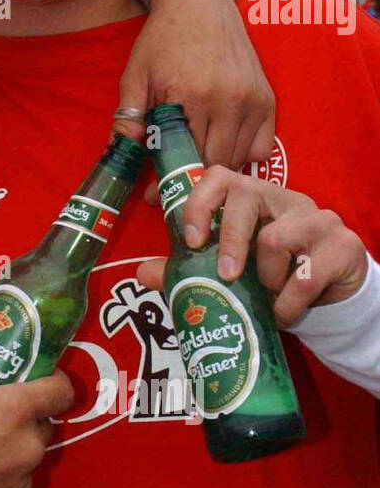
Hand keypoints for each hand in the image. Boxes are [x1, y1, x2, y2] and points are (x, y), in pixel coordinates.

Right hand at [0, 327, 72, 487]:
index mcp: (14, 411)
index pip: (62, 390)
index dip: (54, 378)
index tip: (35, 375)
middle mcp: (26, 447)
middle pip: (45, 422)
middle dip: (27, 412)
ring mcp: (18, 480)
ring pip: (29, 453)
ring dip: (13, 443)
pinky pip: (14, 480)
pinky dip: (1, 471)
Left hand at [119, 0, 275, 172]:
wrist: (201, 3)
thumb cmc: (164, 38)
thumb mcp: (136, 75)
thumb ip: (127, 116)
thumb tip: (117, 153)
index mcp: (193, 96)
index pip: (186, 158)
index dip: (170, 182)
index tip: (155, 195)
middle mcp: (230, 101)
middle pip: (216, 164)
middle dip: (193, 181)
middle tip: (173, 187)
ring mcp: (253, 101)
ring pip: (241, 160)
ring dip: (218, 170)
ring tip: (194, 169)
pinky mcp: (267, 99)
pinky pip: (262, 147)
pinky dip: (243, 156)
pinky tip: (221, 150)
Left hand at [136, 167, 367, 326]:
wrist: (331, 299)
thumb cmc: (274, 277)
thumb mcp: (231, 272)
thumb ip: (188, 271)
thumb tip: (142, 273)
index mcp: (253, 198)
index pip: (220, 176)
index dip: (200, 202)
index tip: (192, 240)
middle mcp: (284, 199)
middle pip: (247, 195)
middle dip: (231, 239)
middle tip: (227, 275)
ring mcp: (318, 219)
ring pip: (276, 237)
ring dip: (266, 279)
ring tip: (268, 297)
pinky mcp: (343, 246)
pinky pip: (306, 275)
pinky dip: (289, 302)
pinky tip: (286, 311)